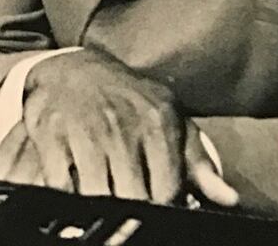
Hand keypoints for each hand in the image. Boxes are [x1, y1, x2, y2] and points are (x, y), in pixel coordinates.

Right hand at [0, 49, 237, 205]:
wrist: (71, 68)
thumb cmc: (128, 101)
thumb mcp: (169, 119)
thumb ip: (198, 162)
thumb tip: (229, 199)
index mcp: (157, 124)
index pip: (166, 192)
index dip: (162, 210)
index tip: (153, 210)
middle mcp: (121, 126)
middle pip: (131, 198)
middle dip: (130, 210)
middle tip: (125, 207)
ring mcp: (82, 130)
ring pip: (95, 195)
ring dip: (98, 205)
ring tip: (102, 201)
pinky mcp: (48, 133)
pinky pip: (59, 183)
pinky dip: (66, 194)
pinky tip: (73, 189)